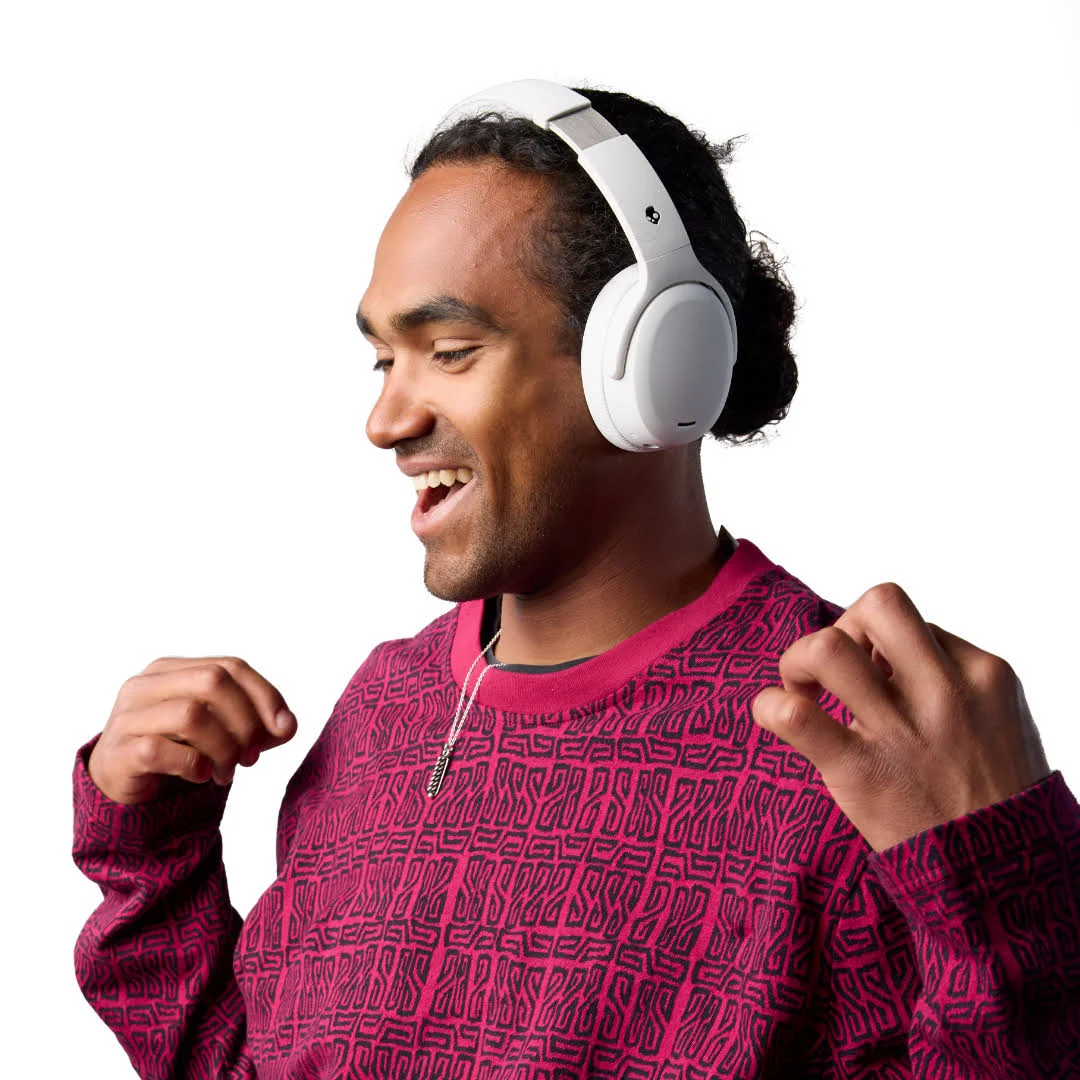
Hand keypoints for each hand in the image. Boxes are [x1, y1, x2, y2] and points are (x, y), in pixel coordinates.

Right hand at [88, 656, 297, 805]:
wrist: (123, 784)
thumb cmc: (178, 749)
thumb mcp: (222, 732)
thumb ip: (258, 726)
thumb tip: (287, 726)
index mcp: (174, 669)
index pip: (231, 665)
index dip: (265, 695)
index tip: (284, 728)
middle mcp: (147, 684)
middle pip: (213, 681)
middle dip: (244, 721)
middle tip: (251, 756)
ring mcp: (127, 716)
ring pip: (191, 714)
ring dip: (222, 748)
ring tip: (226, 772)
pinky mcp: (117, 751)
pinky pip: (160, 750)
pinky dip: (191, 765)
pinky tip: (199, 776)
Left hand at [751, 582, 1050, 851]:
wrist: (1005, 884)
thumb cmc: (992, 799)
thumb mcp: (996, 720)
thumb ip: (949, 680)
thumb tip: (880, 652)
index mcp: (983, 674)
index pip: (910, 621)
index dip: (879, 644)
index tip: (877, 681)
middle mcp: (945, 693)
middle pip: (877, 604)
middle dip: (841, 625)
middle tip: (831, 671)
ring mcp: (903, 732)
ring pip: (827, 647)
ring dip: (797, 660)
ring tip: (802, 691)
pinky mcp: (863, 773)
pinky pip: (795, 717)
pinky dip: (769, 708)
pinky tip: (775, 718)